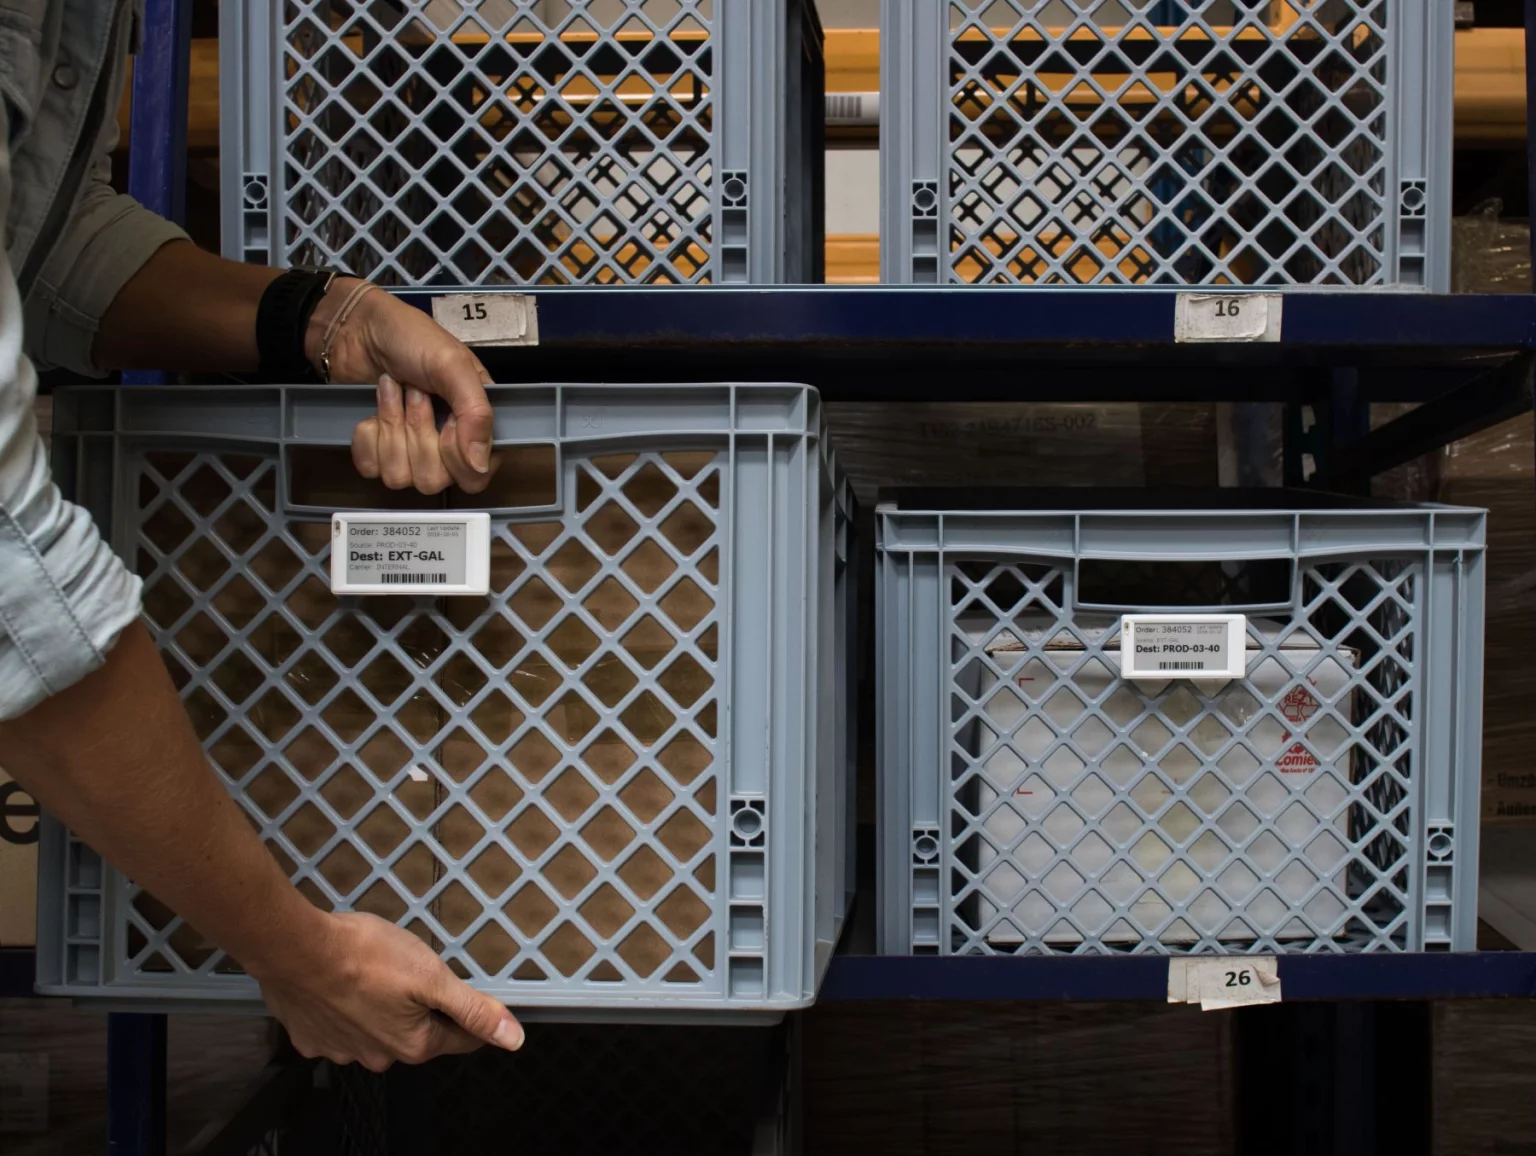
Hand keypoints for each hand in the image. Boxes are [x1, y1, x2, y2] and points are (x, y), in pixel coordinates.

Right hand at [252, 911, 523, 1071]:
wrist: (297, 948)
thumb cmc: (366, 956)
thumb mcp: (432, 976)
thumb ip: (474, 1009)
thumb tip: (514, 1039)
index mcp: (413, 1045)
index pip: (461, 1038)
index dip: (473, 1015)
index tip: (472, 996)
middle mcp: (378, 1057)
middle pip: (418, 1034)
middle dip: (423, 1008)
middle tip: (415, 973)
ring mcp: (341, 1050)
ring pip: (378, 1030)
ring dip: (383, 1008)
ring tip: (377, 974)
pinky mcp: (311, 1037)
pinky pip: (340, 1026)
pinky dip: (346, 1008)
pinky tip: (344, 984)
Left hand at [306, 281, 500, 494]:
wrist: (357, 329)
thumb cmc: (411, 339)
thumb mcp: (453, 366)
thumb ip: (476, 413)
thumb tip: (480, 466)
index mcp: (475, 425)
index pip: (476, 475)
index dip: (456, 455)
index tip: (447, 420)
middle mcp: (445, 445)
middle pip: (434, 480)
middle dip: (417, 431)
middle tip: (415, 393)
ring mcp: (408, 452)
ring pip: (400, 477)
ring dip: (391, 427)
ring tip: (392, 392)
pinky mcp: (375, 451)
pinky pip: (371, 469)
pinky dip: (366, 437)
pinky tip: (370, 410)